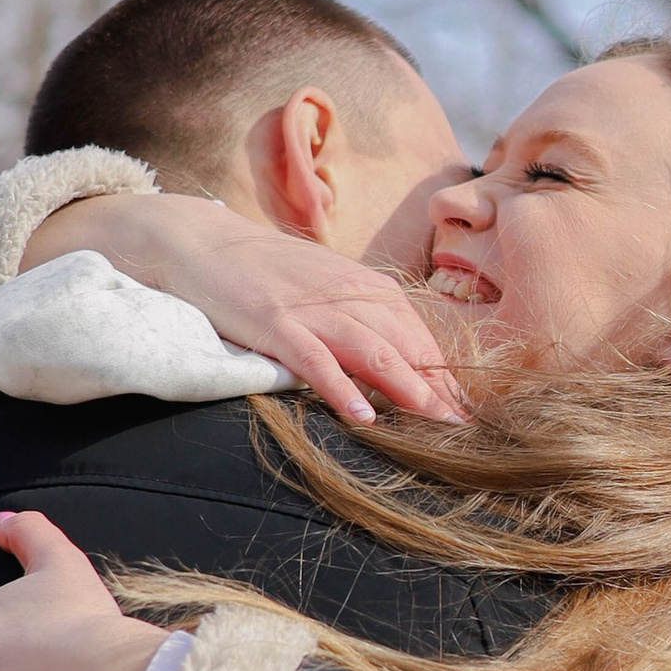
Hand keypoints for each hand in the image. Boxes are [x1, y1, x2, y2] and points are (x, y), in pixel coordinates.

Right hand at [23, 196, 463, 426]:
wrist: (199, 241)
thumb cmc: (266, 272)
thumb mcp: (325, 290)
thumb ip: (362, 320)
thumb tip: (402, 365)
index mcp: (365, 286)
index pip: (419, 334)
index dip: (447, 374)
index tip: (470, 412)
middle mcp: (346, 293)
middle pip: (406, 343)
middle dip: (440, 387)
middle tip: (467, 428)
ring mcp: (309, 307)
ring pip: (371, 347)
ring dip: (406, 385)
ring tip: (433, 421)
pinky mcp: (272, 322)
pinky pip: (314, 358)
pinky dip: (340, 386)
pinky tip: (362, 414)